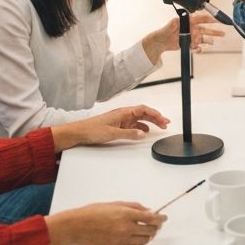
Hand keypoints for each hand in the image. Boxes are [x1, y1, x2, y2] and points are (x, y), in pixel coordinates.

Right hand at [46, 202, 166, 244]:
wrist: (76, 226)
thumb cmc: (94, 212)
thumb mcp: (115, 204)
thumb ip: (134, 207)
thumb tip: (149, 210)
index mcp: (126, 214)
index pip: (152, 218)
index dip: (161, 219)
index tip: (164, 218)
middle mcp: (126, 228)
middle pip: (151, 231)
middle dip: (156, 227)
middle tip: (156, 225)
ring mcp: (121, 240)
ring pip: (144, 241)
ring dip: (148, 236)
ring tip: (146, 231)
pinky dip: (138, 244)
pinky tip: (136, 240)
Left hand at [53, 105, 170, 151]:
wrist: (79, 133)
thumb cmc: (92, 130)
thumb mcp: (112, 133)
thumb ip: (129, 134)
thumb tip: (143, 134)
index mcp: (123, 112)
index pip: (143, 110)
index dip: (155, 113)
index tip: (163, 119)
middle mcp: (124, 114)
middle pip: (144, 113)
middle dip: (156, 117)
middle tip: (166, 123)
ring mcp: (121, 120)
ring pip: (140, 119)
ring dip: (150, 122)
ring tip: (159, 127)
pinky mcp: (118, 126)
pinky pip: (134, 125)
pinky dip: (142, 127)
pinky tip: (144, 132)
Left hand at [142, 10, 224, 63]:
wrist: (160, 43)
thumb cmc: (163, 33)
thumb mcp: (167, 27)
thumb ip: (172, 24)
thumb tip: (176, 20)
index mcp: (187, 22)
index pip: (200, 19)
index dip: (209, 19)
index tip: (216, 20)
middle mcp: (191, 29)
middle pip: (205, 29)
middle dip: (214, 31)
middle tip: (222, 32)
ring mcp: (191, 36)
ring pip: (203, 38)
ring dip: (209, 41)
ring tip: (212, 43)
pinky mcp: (189, 44)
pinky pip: (198, 47)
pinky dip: (199, 49)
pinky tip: (198, 49)